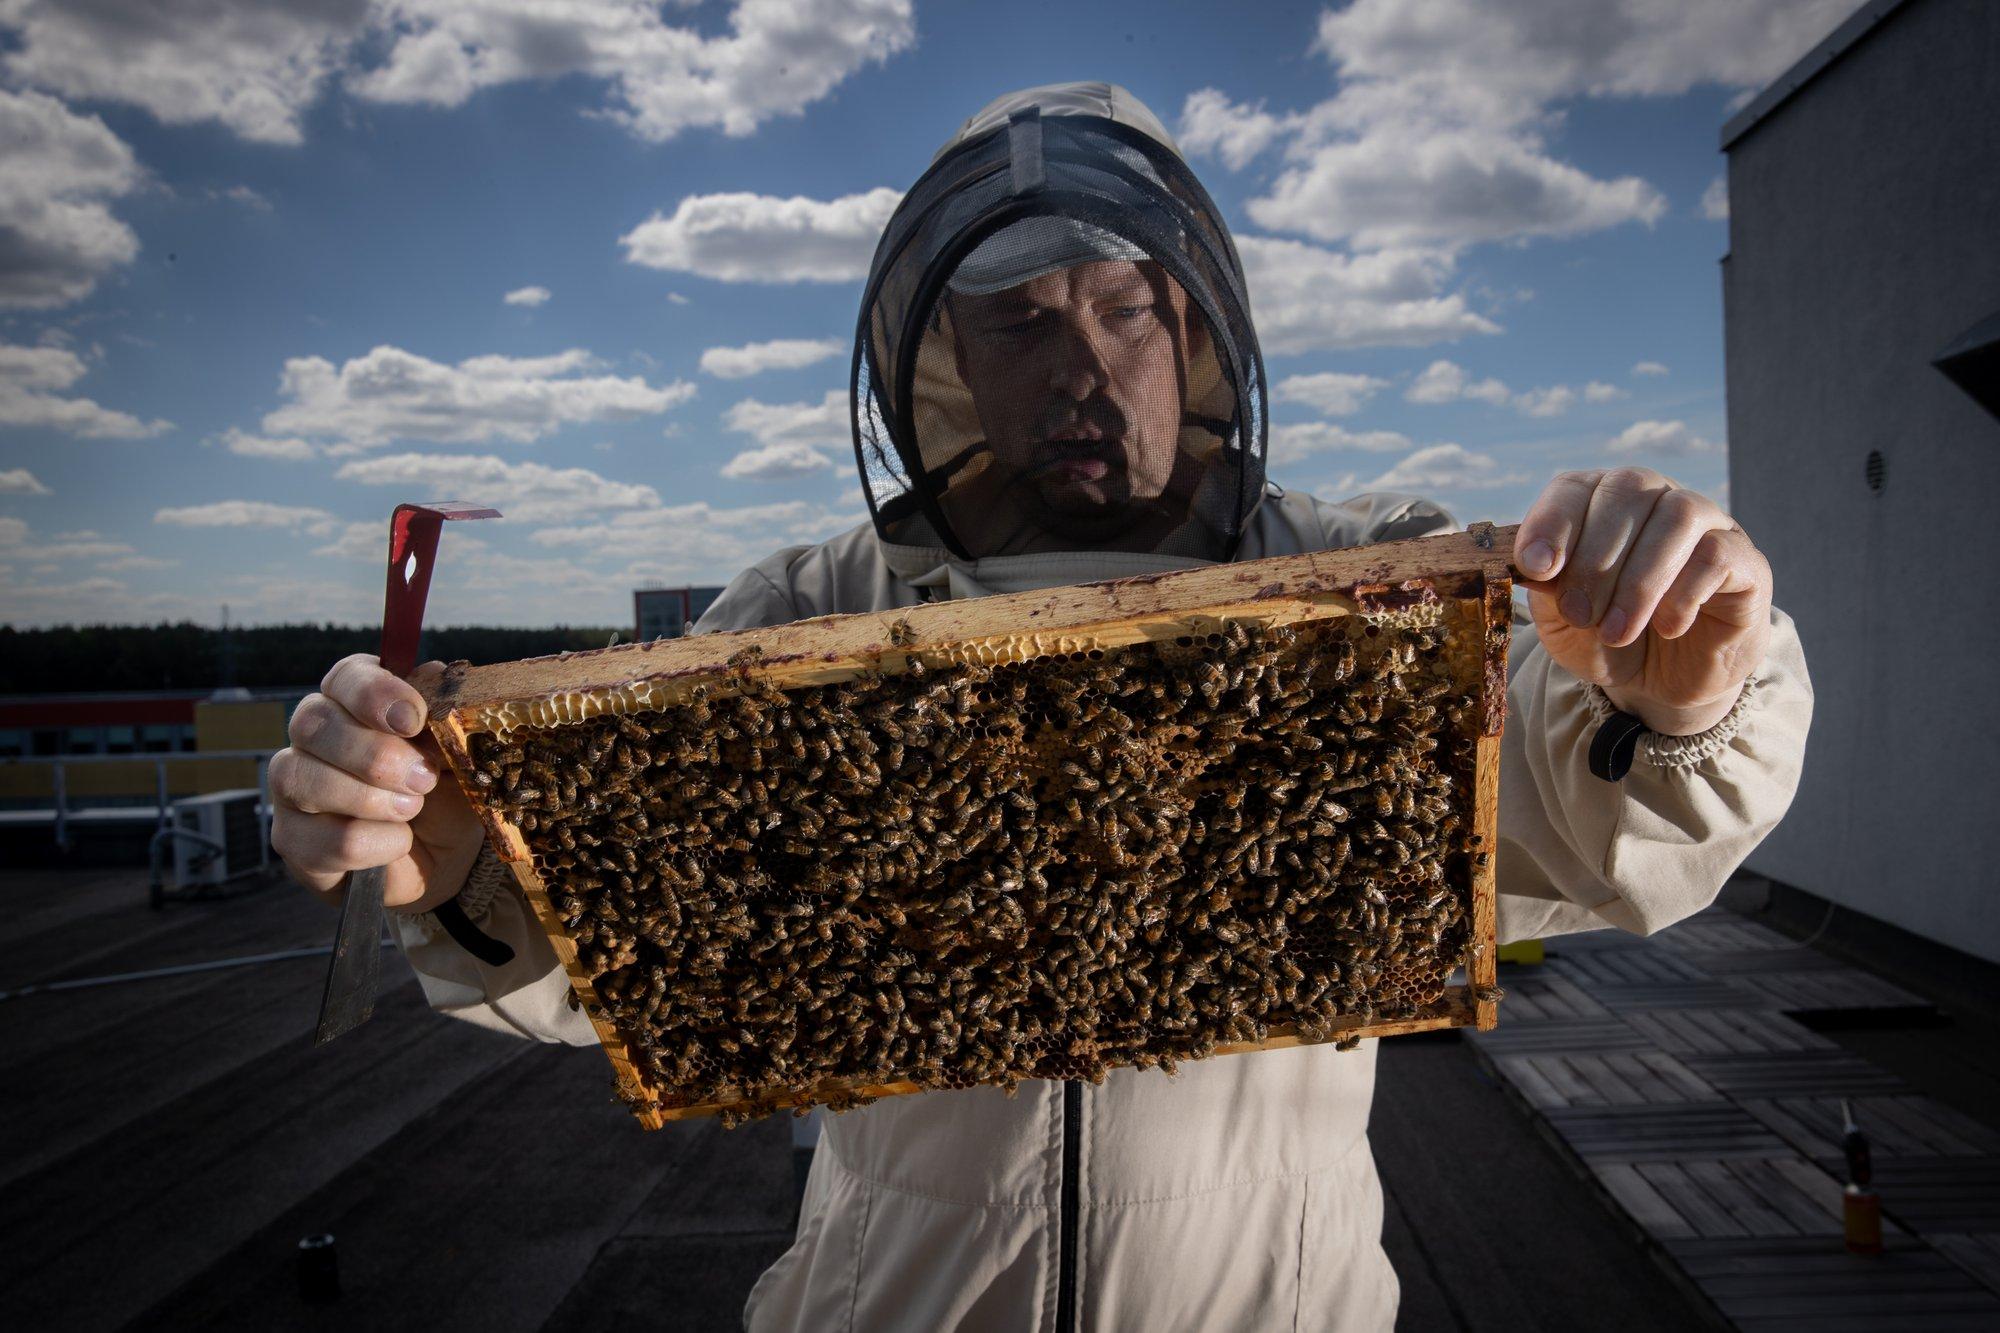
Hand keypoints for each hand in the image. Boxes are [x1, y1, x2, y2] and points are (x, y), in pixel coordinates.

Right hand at [271, 654, 485, 911]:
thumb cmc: (446, 793)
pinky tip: (398, 840)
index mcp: (356, 702)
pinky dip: (377, 844)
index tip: (413, 719)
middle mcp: (314, 736)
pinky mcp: (293, 839)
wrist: (445, 856)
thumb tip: (436, 675)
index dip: (375, 693)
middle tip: (425, 779)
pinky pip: (328, 839)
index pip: (345, 677)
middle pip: (313, 723)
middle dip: (376, 755)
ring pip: (306, 780)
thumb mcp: (459, 753)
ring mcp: (294, 787)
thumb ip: (445, 715)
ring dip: (372, 800)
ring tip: (412, 809)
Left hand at [1514, 468, 1771, 735]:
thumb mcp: (1561, 620)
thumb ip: (1546, 587)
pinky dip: (1684, 592)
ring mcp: (1707, 524)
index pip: (1574, 487)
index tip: (1538, 568)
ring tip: (1617, 631)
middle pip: (1628, 491)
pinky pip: (1718, 554)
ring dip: (1639, 579)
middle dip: (1595, 560)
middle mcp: (1655, 498)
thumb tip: (1532, 564)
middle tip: (1581, 615)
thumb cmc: (1605, 638)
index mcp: (1600, 503)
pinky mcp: (1745, 560)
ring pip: (1678, 515)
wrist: (1662, 683)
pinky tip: (1667, 627)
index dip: (1552, 522)